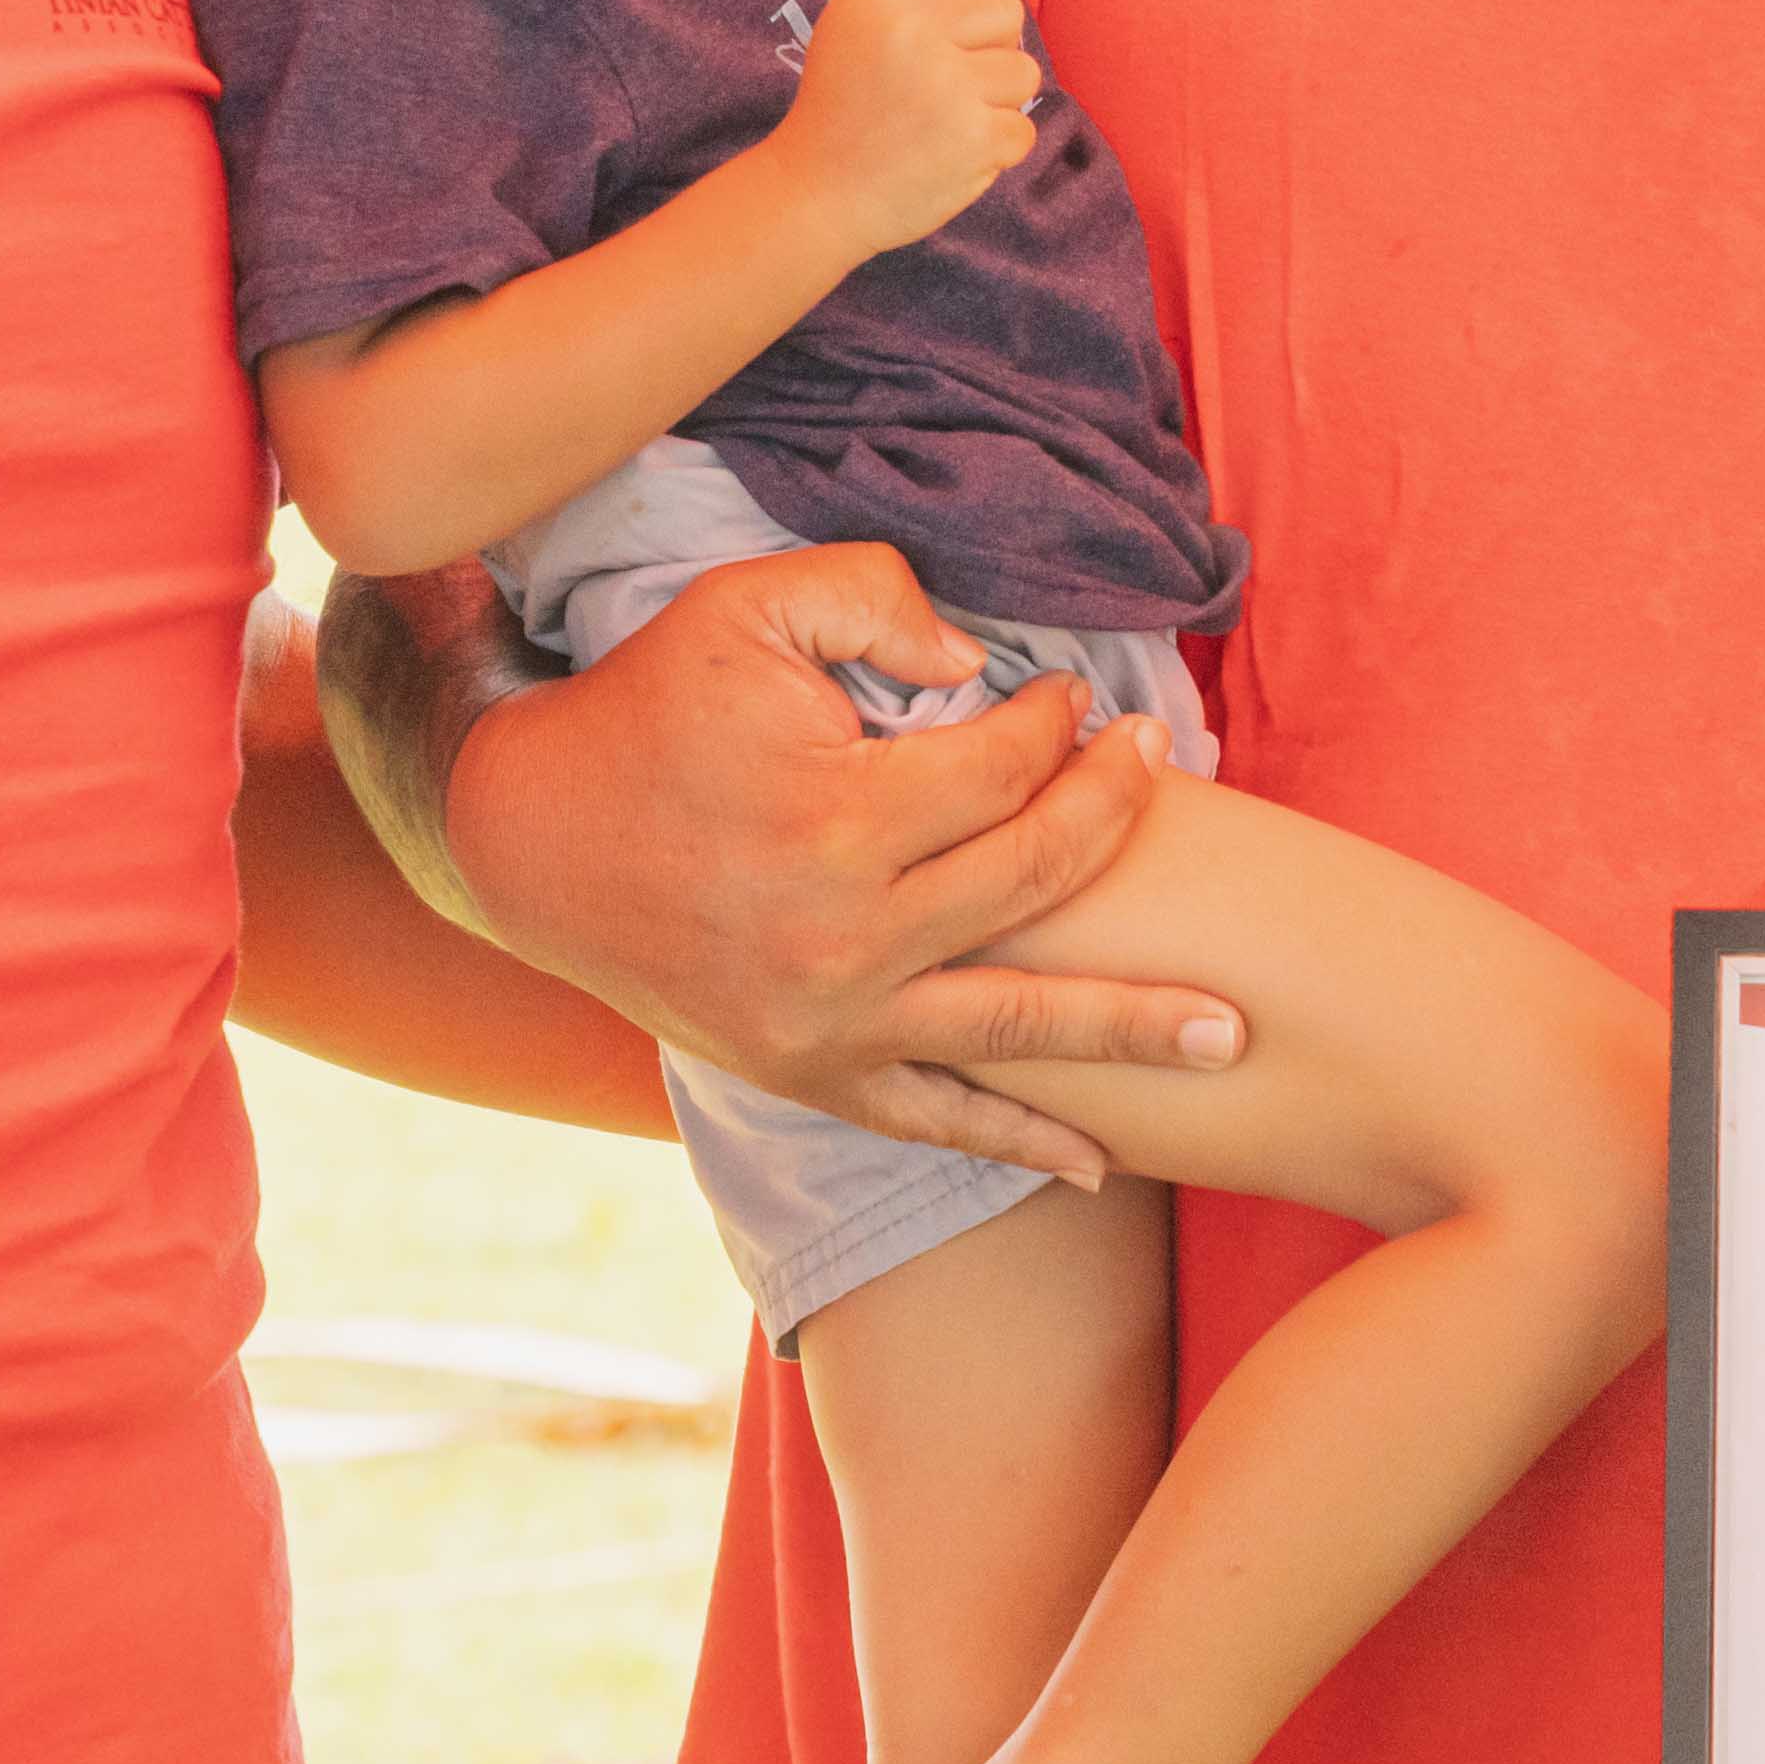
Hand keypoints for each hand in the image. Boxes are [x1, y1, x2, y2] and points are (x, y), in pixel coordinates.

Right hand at [426, 543, 1237, 1168]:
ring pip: (1016, 1023)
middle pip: (1035, 876)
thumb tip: (984, 666)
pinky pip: (936, 1118)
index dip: (1057, 722)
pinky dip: (1019, 1144)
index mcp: (836, 816)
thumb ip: (876, 599)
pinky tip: (1101, 1164)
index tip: (1073, 696)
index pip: (1004, 767)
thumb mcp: (746, 607)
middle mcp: (845, 935)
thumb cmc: (650, 706)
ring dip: (1132, 1027)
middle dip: (1112, 812)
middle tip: (1159, 763)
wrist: (531, 837)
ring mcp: (833, 1021)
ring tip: (1233, 1031)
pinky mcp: (813, 1074)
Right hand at [763, 0, 1042, 255]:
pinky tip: (950, 154)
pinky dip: (995, 147)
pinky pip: (1023, 127)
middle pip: (1006, 8)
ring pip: (1024, 70)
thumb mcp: (853, 26)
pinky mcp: (974, 137)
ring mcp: (946, 85)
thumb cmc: (842, 109)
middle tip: (949, 80)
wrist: (816, 196)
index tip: (962, 13)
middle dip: (992, 45)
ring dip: (996, 100)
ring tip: (947, 119)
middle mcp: (911, 30)